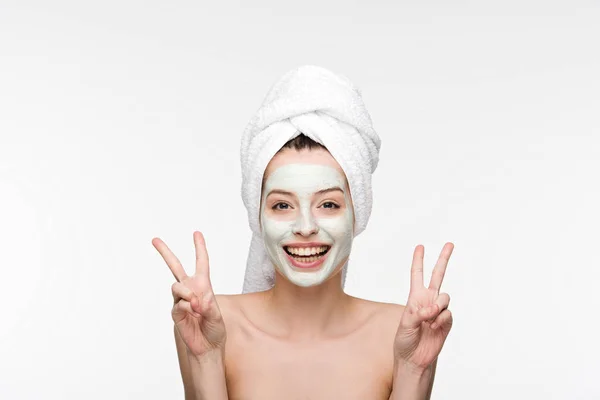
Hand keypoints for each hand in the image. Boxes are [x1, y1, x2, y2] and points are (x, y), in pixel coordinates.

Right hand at [152, 231, 225, 357]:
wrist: (207, 347)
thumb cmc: (215, 330)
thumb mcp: (218, 317)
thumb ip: (209, 306)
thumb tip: (197, 299)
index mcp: (203, 285)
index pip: (201, 263)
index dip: (200, 248)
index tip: (196, 233)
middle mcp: (190, 289)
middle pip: (175, 267)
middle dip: (165, 253)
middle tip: (154, 239)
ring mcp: (181, 300)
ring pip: (177, 286)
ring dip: (187, 293)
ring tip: (197, 305)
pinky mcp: (175, 312)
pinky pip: (178, 303)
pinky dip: (188, 306)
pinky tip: (194, 312)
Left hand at [394, 243, 453, 371]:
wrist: (414, 359)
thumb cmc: (405, 340)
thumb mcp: (405, 325)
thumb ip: (418, 314)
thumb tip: (433, 308)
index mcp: (415, 297)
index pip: (417, 275)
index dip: (418, 260)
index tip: (420, 246)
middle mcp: (428, 300)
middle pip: (438, 275)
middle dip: (443, 259)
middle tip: (450, 244)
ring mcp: (439, 310)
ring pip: (445, 297)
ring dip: (437, 307)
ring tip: (429, 320)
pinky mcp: (447, 321)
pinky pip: (448, 313)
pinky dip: (440, 320)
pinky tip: (433, 329)